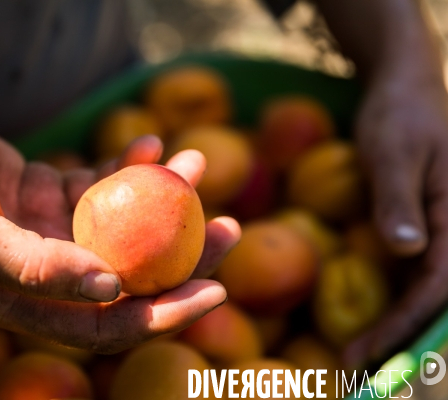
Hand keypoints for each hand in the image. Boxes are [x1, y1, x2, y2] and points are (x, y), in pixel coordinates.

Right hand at [0, 82, 239, 352]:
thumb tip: (110, 291)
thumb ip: (29, 266)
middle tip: (229, 228)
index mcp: (17, 301)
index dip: (162, 315)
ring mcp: (45, 231)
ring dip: (164, 201)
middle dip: (182, 258)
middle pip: (127, 277)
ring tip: (199, 162)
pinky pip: (99, 185)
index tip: (215, 291)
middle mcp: (38, 273)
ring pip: (121, 227)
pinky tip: (152, 146)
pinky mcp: (46, 194)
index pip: (104, 325)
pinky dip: (129, 167)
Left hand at [344, 74, 447, 366]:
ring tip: (360, 356)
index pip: (438, 283)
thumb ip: (399, 199)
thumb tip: (410, 250)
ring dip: (400, 327)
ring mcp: (445, 232)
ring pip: (430, 291)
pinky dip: (396, 301)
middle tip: (360, 369)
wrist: (403, 91)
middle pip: (440, 298)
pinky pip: (419, 274)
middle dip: (404, 338)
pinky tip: (372, 320)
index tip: (370, 351)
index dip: (406, 322)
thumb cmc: (399, 115)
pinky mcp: (427, 230)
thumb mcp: (394, 151)